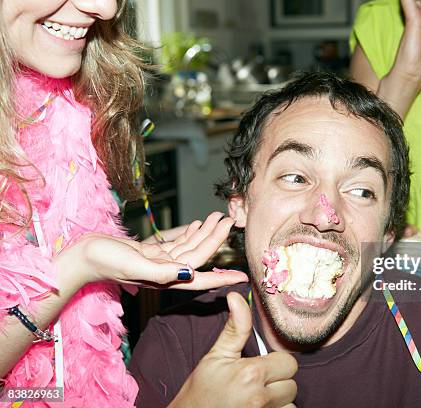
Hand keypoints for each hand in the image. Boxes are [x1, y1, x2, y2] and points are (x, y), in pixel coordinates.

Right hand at [54, 212, 248, 289]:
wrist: (82, 255)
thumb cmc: (105, 261)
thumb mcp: (135, 265)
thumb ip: (163, 270)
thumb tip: (190, 272)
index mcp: (165, 279)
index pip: (200, 277)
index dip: (222, 278)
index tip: (243, 277)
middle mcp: (166, 271)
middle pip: (199, 255)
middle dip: (215, 240)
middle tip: (230, 222)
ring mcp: (159, 261)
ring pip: (189, 246)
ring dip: (204, 232)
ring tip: (218, 217)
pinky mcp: (150, 252)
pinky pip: (176, 243)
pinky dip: (188, 233)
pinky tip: (198, 224)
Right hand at [170, 292, 297, 407]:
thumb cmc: (201, 390)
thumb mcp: (217, 355)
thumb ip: (236, 327)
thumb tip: (236, 296)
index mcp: (251, 374)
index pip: (289, 363)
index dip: (276, 363)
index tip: (260, 367)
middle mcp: (260, 397)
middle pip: (292, 385)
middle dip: (278, 382)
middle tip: (256, 384)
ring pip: (290, 404)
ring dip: (279, 401)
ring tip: (257, 398)